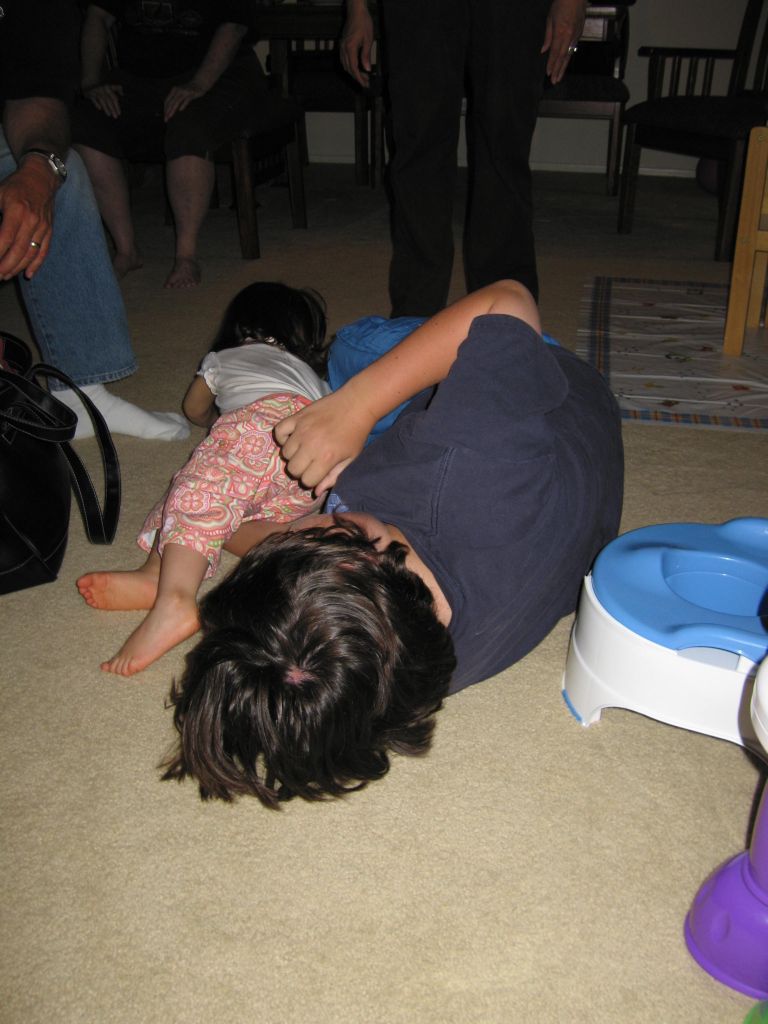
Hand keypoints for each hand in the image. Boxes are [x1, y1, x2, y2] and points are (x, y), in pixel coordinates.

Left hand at [0, 161, 55, 280]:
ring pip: (30, 254)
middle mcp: (32, 221)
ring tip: (5, 276)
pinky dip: (36, 265)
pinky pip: (43, 251)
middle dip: (5, 266)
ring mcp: (42, 228)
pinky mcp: (49, 231)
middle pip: (18, 250)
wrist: (41, 178)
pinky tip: (28, 275)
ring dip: (17, 268)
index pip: (5, 238)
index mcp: (17, 210)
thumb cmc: (15, 186)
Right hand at [84, 83, 123, 118]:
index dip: (117, 106)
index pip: (114, 98)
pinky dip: (96, 103)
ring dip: (105, 107)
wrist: (89, 82)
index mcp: (108, 87)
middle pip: (109, 100)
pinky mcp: (90, 93)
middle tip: (116, 116)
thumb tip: (122, 94)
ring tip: (109, 114)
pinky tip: (99, 108)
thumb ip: (117, 88)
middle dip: (112, 108)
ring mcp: (96, 91)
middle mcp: (103, 89)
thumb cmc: (102, 86)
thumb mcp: (110, 86)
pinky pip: (93, 99)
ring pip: (102, 100)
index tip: (119, 113)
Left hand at [164, 81, 205, 120]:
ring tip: (170, 115)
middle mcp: (178, 90)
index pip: (167, 101)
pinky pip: (186, 100)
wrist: (199, 83)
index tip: (164, 116)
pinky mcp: (191, 93)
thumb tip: (170, 108)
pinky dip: (183, 105)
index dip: (165, 109)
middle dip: (167, 111)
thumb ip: (175, 99)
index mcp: (174, 90)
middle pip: (171, 102)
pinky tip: (180, 110)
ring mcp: (184, 91)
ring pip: (177, 101)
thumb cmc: (189, 90)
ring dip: (173, 109)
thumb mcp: (180, 93)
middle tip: (166, 118)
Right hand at [274, 389, 374, 492]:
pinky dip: (283, 437)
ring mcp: (302, 430)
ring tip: (304, 448)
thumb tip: (316, 492)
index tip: (318, 472)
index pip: (306, 480)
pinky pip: (279, 431)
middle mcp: (311, 445)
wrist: (356, 404)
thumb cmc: (356, 434)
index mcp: (326, 458)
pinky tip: (293, 437)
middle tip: (310, 462)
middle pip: (293, 469)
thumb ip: (333, 476)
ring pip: (285, 453)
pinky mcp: (297, 417)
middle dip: (301, 470)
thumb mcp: (350, 459)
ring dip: (293, 454)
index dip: (312, 479)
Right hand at [340, 5, 374, 87]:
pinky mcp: (342, 44)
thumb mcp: (368, 40)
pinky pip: (344, 59)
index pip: (354, 68)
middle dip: (357, 77)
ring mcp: (341, 46)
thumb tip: (367, 69)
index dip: (359, 78)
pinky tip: (356, 68)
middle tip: (366, 82)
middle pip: (349, 68)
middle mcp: (343, 48)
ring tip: (363, 76)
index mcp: (350, 47)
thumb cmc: (363, 23)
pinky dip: (349, 66)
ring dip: (353, 72)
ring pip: (345, 65)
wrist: (356, 11)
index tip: (365, 84)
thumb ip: (366, 56)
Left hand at [542, 0, 586, 84]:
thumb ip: (548, 36)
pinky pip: (573, 48)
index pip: (554, 52)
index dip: (551, 64)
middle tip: (554, 81)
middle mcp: (569, 36)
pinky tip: (565, 64)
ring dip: (563, 67)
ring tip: (559, 77)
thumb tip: (544, 50)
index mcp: (560, 32)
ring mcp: (576, 35)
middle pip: (562, 57)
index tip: (548, 73)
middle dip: (558, 70)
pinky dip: (569, 58)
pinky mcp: (580, 33)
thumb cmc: (562, 4)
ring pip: (569, 55)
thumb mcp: (550, 19)